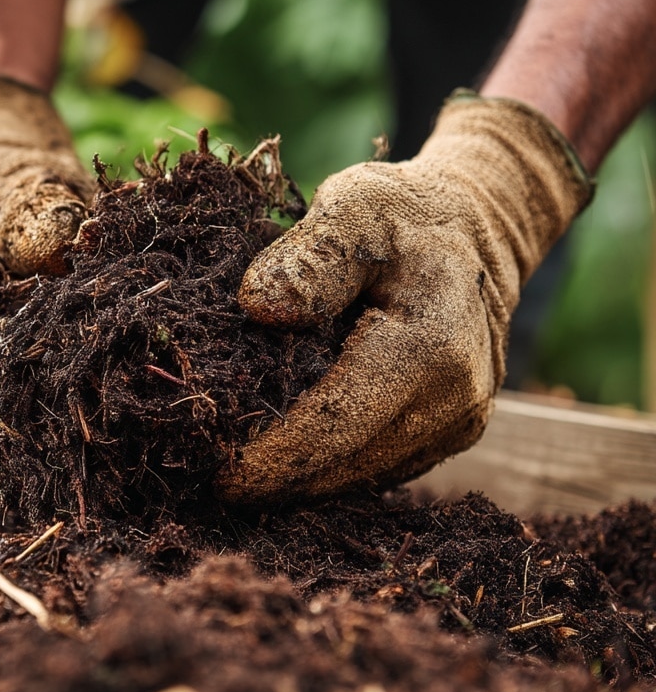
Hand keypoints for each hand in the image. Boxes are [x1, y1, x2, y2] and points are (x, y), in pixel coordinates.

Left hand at [216, 92, 592, 502]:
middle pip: (349, 463)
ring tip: (241, 476)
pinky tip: (287, 459)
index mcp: (431, 348)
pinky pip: (381, 464)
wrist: (476, 231)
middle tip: (214, 483)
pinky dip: (333, 467)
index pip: (338, 422)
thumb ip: (309, 258)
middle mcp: (455, 399)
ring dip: (303, 481)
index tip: (219, 473)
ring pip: (364, 474)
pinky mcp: (452, 432)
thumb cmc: (404, 216)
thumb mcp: (353, 209)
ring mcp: (459, 423)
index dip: (275, 457)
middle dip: (279, 480)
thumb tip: (258, 308)